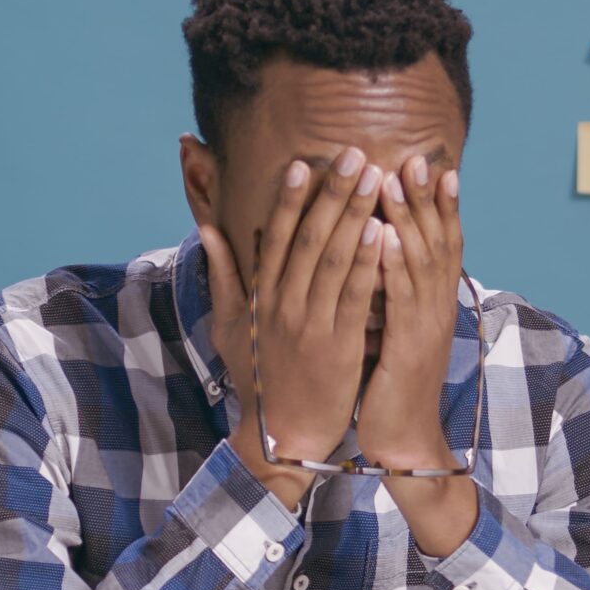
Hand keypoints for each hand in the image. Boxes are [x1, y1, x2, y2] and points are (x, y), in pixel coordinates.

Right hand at [197, 148, 385, 507]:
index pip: (276, 237)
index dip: (290, 198)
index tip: (305, 162)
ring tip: (375, 178)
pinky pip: (355, 298)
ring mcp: (310, 325)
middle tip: (355, 154)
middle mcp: (283, 305)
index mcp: (262, 297)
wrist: (282, 434)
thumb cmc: (260, 377)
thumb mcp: (230, 326)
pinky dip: (368, 263)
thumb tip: (207, 230)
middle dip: (332, 193)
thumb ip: (223, 275)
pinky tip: (382, 232)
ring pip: (334, 260)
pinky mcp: (339, 347)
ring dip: (355, 214)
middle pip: (310, 238)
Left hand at [367, 157, 480, 555]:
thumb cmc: (393, 384)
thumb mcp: (395, 331)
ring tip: (394, 180)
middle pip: (436, 241)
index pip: (441, 242)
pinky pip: (402, 299)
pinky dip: (393, 265)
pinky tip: (384, 237)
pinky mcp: (407, 348)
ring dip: (408, 218)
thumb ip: (393, 294)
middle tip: (415, 157)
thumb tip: (382, 256)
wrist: (404, 441)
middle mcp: (436, 308)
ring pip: (420, 262)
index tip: (430, 164)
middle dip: (425, 198)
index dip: (437, 204)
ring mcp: (425, 327)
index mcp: (431, 303)